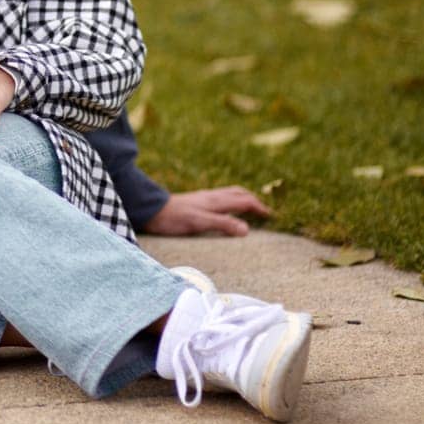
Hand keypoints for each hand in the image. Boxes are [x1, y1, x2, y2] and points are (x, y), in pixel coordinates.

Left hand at [141, 187, 272, 236]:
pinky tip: (226, 210)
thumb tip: (247, 229)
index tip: (272, 215)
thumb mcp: (200, 223)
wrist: (151, 210)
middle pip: (239, 194)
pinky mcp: (196, 202)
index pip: (244, 201)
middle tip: (265, 210)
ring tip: (250, 207)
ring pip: (229, 194)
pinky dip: (231, 202)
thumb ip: (223, 224)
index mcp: (216, 201)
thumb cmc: (174, 218)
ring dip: (243, 199)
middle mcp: (212, 197)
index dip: (259, 207)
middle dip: (254, 200)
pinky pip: (220, 198)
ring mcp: (204, 198)